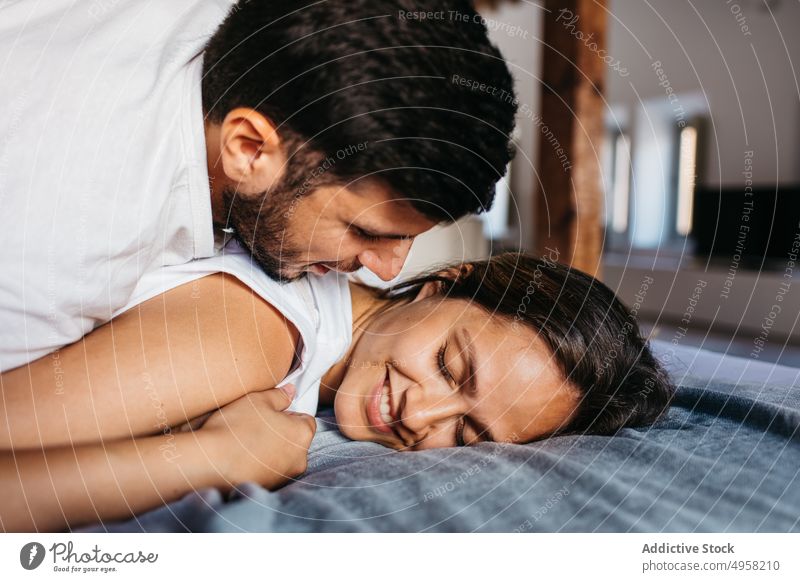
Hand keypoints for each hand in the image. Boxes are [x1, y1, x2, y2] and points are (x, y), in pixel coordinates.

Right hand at [199, 385, 315, 488]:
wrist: (209, 463)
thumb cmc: (236, 427)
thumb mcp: (258, 400)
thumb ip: (279, 395)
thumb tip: (291, 391)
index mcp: (302, 435)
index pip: (306, 420)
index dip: (288, 412)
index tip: (270, 411)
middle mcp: (299, 460)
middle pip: (294, 439)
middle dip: (279, 431)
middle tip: (256, 424)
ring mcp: (284, 477)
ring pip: (282, 456)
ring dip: (269, 448)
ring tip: (245, 440)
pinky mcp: (267, 488)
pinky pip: (268, 470)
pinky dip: (259, 463)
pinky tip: (241, 456)